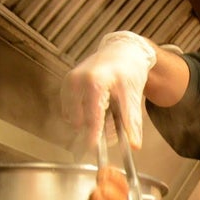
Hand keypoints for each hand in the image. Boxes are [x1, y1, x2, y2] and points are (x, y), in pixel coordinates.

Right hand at [61, 31, 155, 150]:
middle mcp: (78, 81)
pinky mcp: (66, 84)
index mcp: (95, 83)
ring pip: (73, 117)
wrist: (123, 52)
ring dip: (87, 121)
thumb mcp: (133, 96)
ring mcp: (70, 82)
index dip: (92, 134)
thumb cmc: (128, 71)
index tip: (93, 148)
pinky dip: (81, 114)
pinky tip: (96, 104)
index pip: (91, 116)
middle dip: (94, 128)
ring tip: (106, 109)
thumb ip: (132, 122)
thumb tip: (134, 145)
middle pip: (79, 119)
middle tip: (111, 123)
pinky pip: (69, 110)